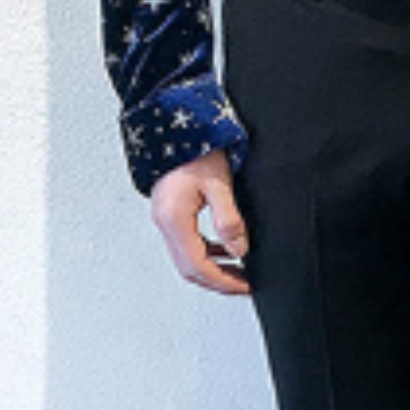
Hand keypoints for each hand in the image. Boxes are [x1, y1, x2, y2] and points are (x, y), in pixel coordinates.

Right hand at [150, 147, 251, 295]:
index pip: (198, 266)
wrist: (177, 124)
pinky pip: (186, 242)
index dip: (223, 280)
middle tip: (243, 285)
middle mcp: (165, 223)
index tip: (244, 286)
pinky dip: (206, 251)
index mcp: (174, 219)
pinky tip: (223, 248)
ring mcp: (165, 218)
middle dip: (218, 280)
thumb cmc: (196, 149)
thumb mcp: (219, 183)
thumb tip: (239, 250)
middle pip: (189, 268)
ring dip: (212, 268)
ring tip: (238, 271)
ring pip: (187, 258)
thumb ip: (229, 220)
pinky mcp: (169, 211)